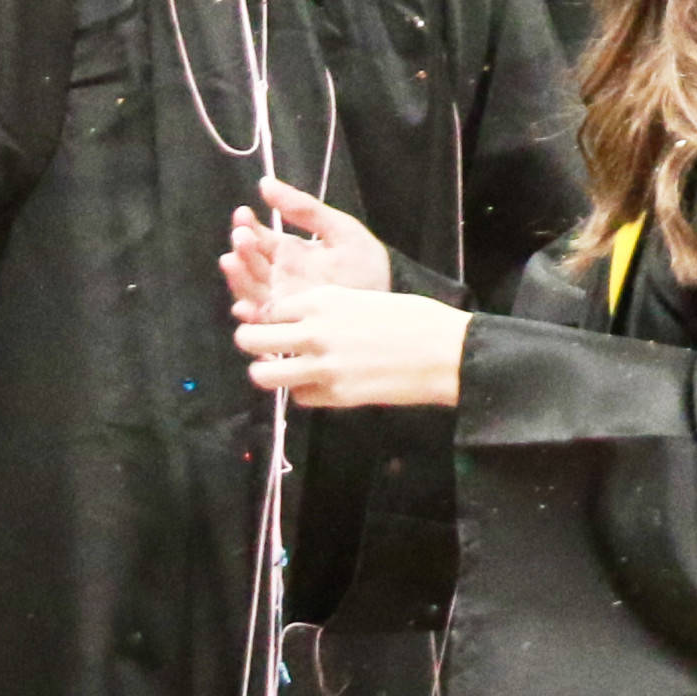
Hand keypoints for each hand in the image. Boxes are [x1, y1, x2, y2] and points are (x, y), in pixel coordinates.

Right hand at [224, 176, 393, 313]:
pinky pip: (259, 323)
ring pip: (248, 290)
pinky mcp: (283, 327)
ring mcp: (279, 303)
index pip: (259, 238)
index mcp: (290, 254)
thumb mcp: (341, 231)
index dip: (247, 225)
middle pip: (250, 263)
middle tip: (242, 236)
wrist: (385, 312)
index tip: (243, 212)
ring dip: (238, 277)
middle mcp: (279, 278)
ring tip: (231, 260)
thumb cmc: (365, 270)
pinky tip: (246, 307)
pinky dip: (249, 316)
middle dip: (242, 248)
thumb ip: (306, 208)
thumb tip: (265, 182)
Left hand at [236, 283, 467, 408]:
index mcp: (322, 300)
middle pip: (251, 338)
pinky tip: (318, 384)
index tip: (277, 322)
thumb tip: (301, 323)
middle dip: (250, 341)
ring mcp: (321, 366)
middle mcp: (313, 331)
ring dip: (266, 372)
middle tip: (262, 346)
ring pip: (263, 375)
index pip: (268, 308)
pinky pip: (298, 396)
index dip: (269, 316)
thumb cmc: (416, 317)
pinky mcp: (334, 395)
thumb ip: (327, 310)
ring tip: (279, 370)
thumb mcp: (364, 299)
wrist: (446, 352)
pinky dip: (303, 391)